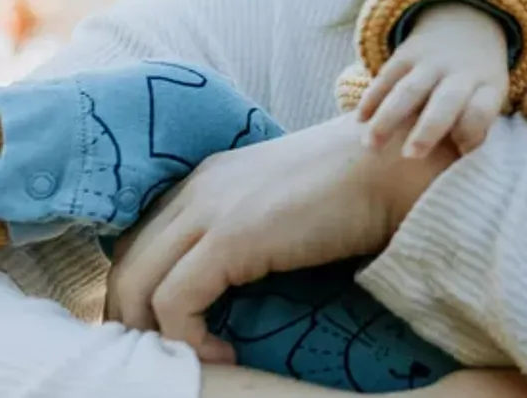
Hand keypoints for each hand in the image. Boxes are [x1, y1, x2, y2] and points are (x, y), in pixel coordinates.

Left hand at [106, 113, 453, 363]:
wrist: (397, 168)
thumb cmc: (364, 186)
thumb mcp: (291, 203)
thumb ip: (259, 226)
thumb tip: (248, 273)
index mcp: (212, 178)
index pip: (144, 237)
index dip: (144, 286)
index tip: (168, 327)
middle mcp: (199, 188)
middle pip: (129, 260)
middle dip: (132, 314)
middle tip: (163, 354)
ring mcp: (210, 210)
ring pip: (137, 283)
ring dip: (152, 332)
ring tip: (189, 358)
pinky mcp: (229, 239)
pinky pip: (175, 303)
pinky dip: (188, 339)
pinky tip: (224, 352)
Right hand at [358, 3, 509, 158]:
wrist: (467, 26)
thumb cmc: (476, 83)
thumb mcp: (489, 97)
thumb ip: (477, 127)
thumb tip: (460, 163)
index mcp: (487, 87)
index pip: (481, 110)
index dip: (471, 132)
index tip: (460, 153)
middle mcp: (461, 73)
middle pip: (447, 101)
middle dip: (429, 129)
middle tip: (410, 156)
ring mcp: (432, 61)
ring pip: (409, 90)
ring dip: (388, 117)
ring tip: (370, 145)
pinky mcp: (407, 53)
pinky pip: (386, 76)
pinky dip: (372, 98)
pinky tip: (360, 120)